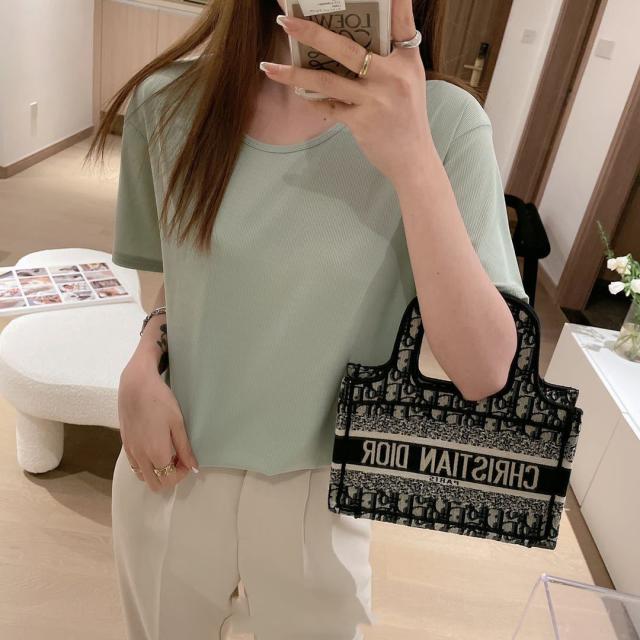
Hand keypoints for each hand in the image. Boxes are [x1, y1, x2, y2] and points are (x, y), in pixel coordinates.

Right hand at [118, 357, 198, 491]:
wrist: (135, 385)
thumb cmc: (160, 401)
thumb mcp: (178, 424)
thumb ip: (185, 448)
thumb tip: (194, 467)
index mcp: (156, 453)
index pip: (169, 479)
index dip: (182, 473)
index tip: (188, 460)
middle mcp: (141, 457)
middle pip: (155, 484)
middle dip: (169, 477)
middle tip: (178, 460)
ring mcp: (130, 451)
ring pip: (142, 477)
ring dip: (156, 472)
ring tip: (167, 453)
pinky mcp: (124, 444)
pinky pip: (134, 465)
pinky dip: (146, 464)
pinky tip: (154, 447)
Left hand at [260, 0, 434, 185]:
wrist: (412, 159)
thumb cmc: (407, 116)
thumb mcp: (409, 79)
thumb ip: (389, 56)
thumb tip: (351, 38)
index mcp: (406, 60)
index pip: (402, 22)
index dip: (395, 2)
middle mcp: (393, 76)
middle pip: (347, 49)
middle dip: (312, 33)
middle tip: (285, 21)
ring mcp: (375, 100)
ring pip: (328, 80)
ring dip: (295, 72)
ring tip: (269, 67)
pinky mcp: (361, 122)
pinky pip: (328, 105)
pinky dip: (311, 98)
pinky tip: (295, 90)